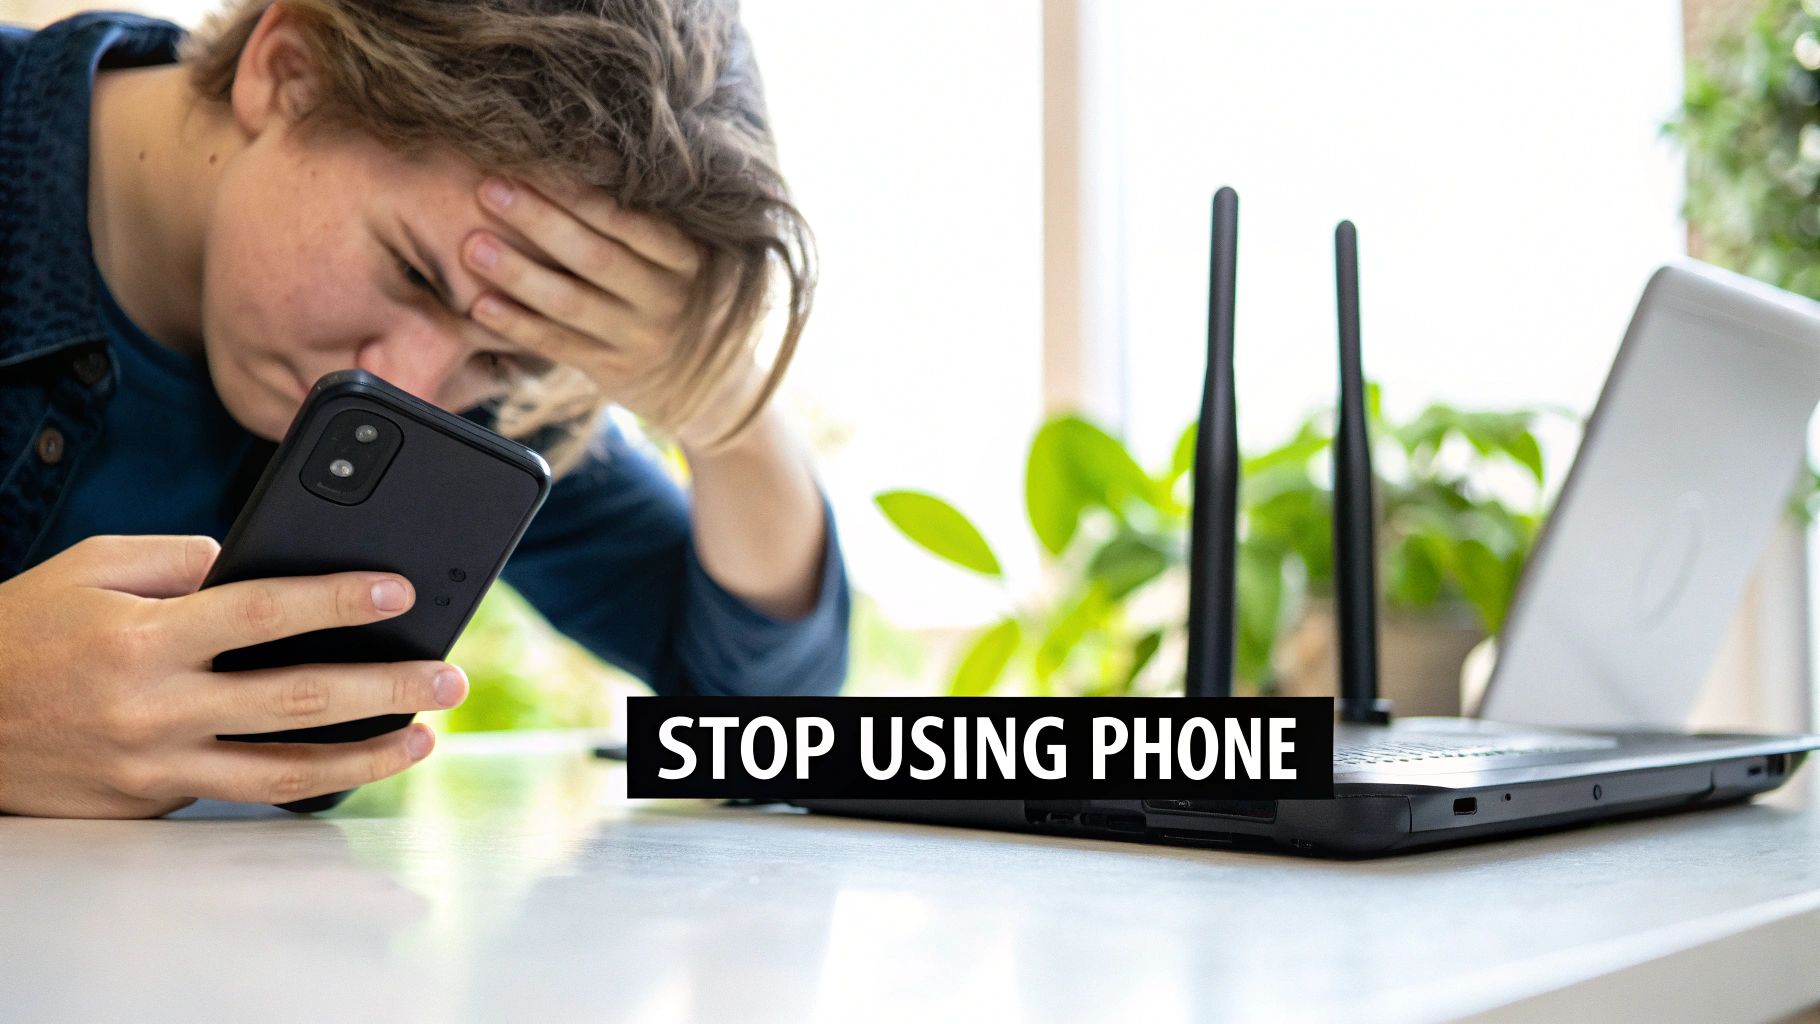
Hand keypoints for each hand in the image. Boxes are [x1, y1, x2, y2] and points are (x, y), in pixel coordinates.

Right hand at [0, 535, 467, 817]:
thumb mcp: (96, 568)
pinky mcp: (151, 805)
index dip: (338, 601)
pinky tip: (355, 766)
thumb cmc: (26, 628)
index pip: (264, 612)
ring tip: (424, 737)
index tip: (400, 594)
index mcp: (144, 636)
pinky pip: (243, 795)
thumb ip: (185, 560)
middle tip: (449, 678)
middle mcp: (156, 707)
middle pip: (298, 700)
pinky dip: (307, 782)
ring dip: (368, 758)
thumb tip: (268, 565)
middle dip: (387, 689)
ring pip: (285, 772)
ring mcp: (156, 766)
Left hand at [463, 176, 761, 447]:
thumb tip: (580, 150)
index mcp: (683, 256)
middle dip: (539, 221)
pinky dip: (517, 326)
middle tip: (490, 188)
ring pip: (572, 304)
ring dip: (519, 274)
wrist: (706, 375)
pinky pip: (558, 345)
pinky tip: (479, 306)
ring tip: (473, 247)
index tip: (535, 160)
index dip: (581, 192)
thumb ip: (637, 219)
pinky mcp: (611, 370)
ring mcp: (638, 337)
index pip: (630, 220)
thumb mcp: (677, 253)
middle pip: (596, 256)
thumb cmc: (672, 289)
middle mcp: (665, 297)